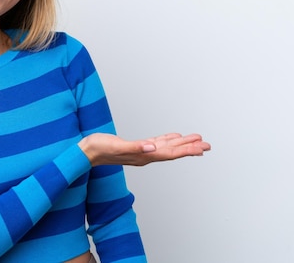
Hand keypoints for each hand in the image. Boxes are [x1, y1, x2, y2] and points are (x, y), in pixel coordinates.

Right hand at [78, 133, 210, 166]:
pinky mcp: (136, 146)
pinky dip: (168, 139)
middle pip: (173, 151)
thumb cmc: (99, 149)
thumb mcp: (117, 146)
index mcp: (144, 156)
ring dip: (182, 144)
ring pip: (167, 147)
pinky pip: (157, 143)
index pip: (170, 153)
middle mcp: (146, 155)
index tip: (201, 148)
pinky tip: (174, 137)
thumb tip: (152, 147)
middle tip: (207, 145)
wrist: (86, 152)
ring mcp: (142, 152)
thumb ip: (135, 147)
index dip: (187, 150)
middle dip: (191, 148)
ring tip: (197, 140)